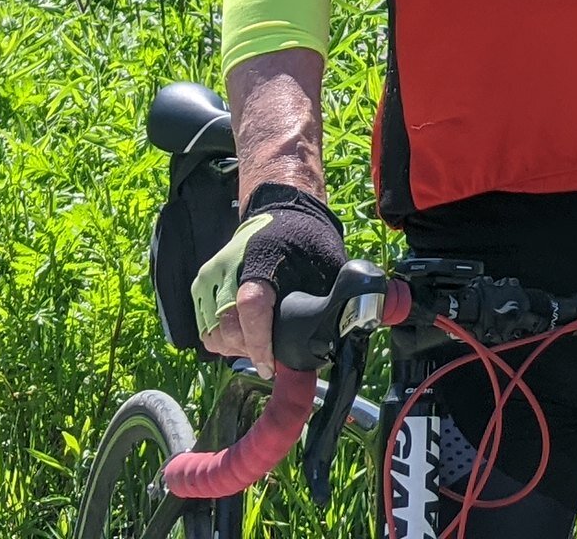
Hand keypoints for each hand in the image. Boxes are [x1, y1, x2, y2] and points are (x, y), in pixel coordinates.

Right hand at [192, 183, 344, 378]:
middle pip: (227, 327)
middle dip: (252, 350)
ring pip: (213, 332)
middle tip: (275, 358)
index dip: (259, 340)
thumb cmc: (307, 240)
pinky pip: (206, 328)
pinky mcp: (201, 286)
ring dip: (237, 348)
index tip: (270, 364)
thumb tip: (375, 317)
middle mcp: (229, 267)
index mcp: (262, 256)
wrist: (281, 211)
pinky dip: (225, 341)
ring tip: (263, 346)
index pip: (252, 304)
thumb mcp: (330, 262)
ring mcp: (210, 277)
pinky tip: (248, 338)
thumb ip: (344, 292)